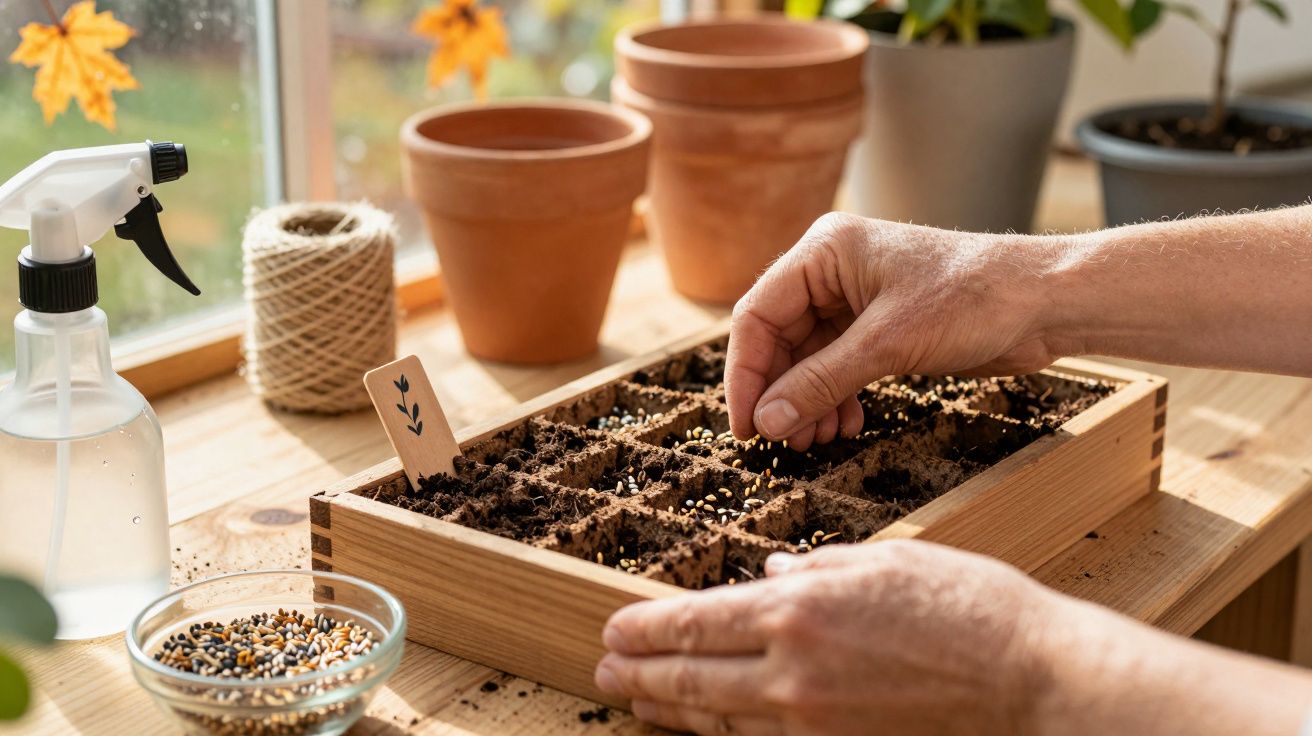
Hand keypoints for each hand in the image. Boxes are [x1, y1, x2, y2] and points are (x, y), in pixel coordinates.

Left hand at [594, 540, 1060, 734]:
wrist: (1030, 680)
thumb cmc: (967, 607)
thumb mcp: (884, 561)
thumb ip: (817, 566)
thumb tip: (770, 572)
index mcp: (798, 608)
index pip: (695, 623)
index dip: (644, 629)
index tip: (614, 630)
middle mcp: (791, 670)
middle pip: (690, 678)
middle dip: (640, 675)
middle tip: (605, 671)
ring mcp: (811, 721)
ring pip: (718, 719)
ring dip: (671, 711)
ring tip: (639, 701)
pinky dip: (724, 734)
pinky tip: (708, 728)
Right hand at [726, 212, 1065, 448]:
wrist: (1044, 301)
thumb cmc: (974, 298)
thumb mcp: (887, 344)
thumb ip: (821, 383)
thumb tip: (768, 422)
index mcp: (823, 251)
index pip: (758, 316)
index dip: (746, 375)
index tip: (747, 426)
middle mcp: (832, 270)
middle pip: (779, 339)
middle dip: (781, 394)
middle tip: (782, 442)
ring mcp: (856, 297)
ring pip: (808, 358)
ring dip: (807, 402)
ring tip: (815, 441)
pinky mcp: (880, 325)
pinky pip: (837, 365)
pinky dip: (835, 398)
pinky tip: (845, 426)